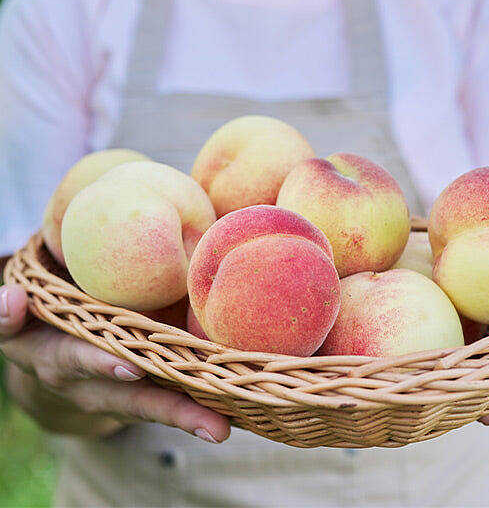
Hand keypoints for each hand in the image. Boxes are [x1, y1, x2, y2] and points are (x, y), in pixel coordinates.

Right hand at [0, 284, 229, 442]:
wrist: (48, 356)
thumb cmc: (38, 326)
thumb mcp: (15, 323)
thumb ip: (8, 315)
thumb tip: (9, 299)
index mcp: (61, 359)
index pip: (81, 359)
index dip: (102, 363)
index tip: (130, 367)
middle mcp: (94, 384)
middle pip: (132, 398)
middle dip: (166, 409)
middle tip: (205, 423)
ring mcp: (120, 393)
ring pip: (156, 406)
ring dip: (188, 417)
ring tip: (221, 429)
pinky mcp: (142, 391)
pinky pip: (169, 402)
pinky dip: (194, 411)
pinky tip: (226, 419)